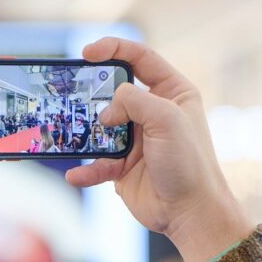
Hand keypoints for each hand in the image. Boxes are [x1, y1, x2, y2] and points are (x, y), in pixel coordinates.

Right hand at [66, 38, 252, 261]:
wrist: (190, 213)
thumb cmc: (189, 163)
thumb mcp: (166, 119)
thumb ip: (134, 100)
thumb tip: (106, 110)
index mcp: (172, 92)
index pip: (140, 58)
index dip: (113, 49)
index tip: (87, 52)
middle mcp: (153, 113)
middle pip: (114, 91)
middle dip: (93, 94)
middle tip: (74, 93)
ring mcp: (137, 139)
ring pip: (100, 127)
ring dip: (85, 132)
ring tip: (71, 135)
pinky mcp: (123, 166)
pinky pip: (97, 162)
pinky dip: (86, 168)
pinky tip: (76, 174)